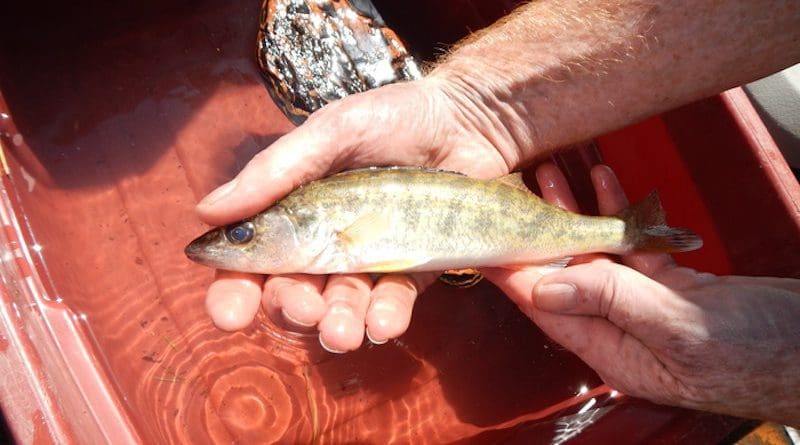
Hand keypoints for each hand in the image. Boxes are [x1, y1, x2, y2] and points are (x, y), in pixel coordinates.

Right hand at [195, 78, 531, 351]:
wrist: (467, 120)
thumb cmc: (393, 117)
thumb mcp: (331, 132)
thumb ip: (275, 171)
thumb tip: (207, 212)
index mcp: (294, 207)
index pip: (252, 257)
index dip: (235, 290)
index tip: (230, 314)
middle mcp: (325, 238)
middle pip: (293, 288)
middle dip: (292, 306)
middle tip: (303, 307)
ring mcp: (368, 256)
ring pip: (341, 302)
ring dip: (337, 322)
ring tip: (343, 333)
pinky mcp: (410, 267)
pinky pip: (392, 299)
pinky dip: (385, 315)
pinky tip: (381, 323)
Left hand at [485, 164, 799, 425]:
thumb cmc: (756, 354)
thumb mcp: (679, 328)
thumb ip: (612, 302)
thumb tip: (546, 284)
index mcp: (611, 349)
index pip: (546, 304)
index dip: (513, 269)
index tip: (485, 237)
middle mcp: (618, 326)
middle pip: (564, 273)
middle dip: (537, 231)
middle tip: (512, 192)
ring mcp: (644, 304)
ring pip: (596, 253)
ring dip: (574, 214)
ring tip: (550, 175)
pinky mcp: (671, 285)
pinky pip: (634, 245)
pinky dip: (621, 214)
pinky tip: (604, 182)